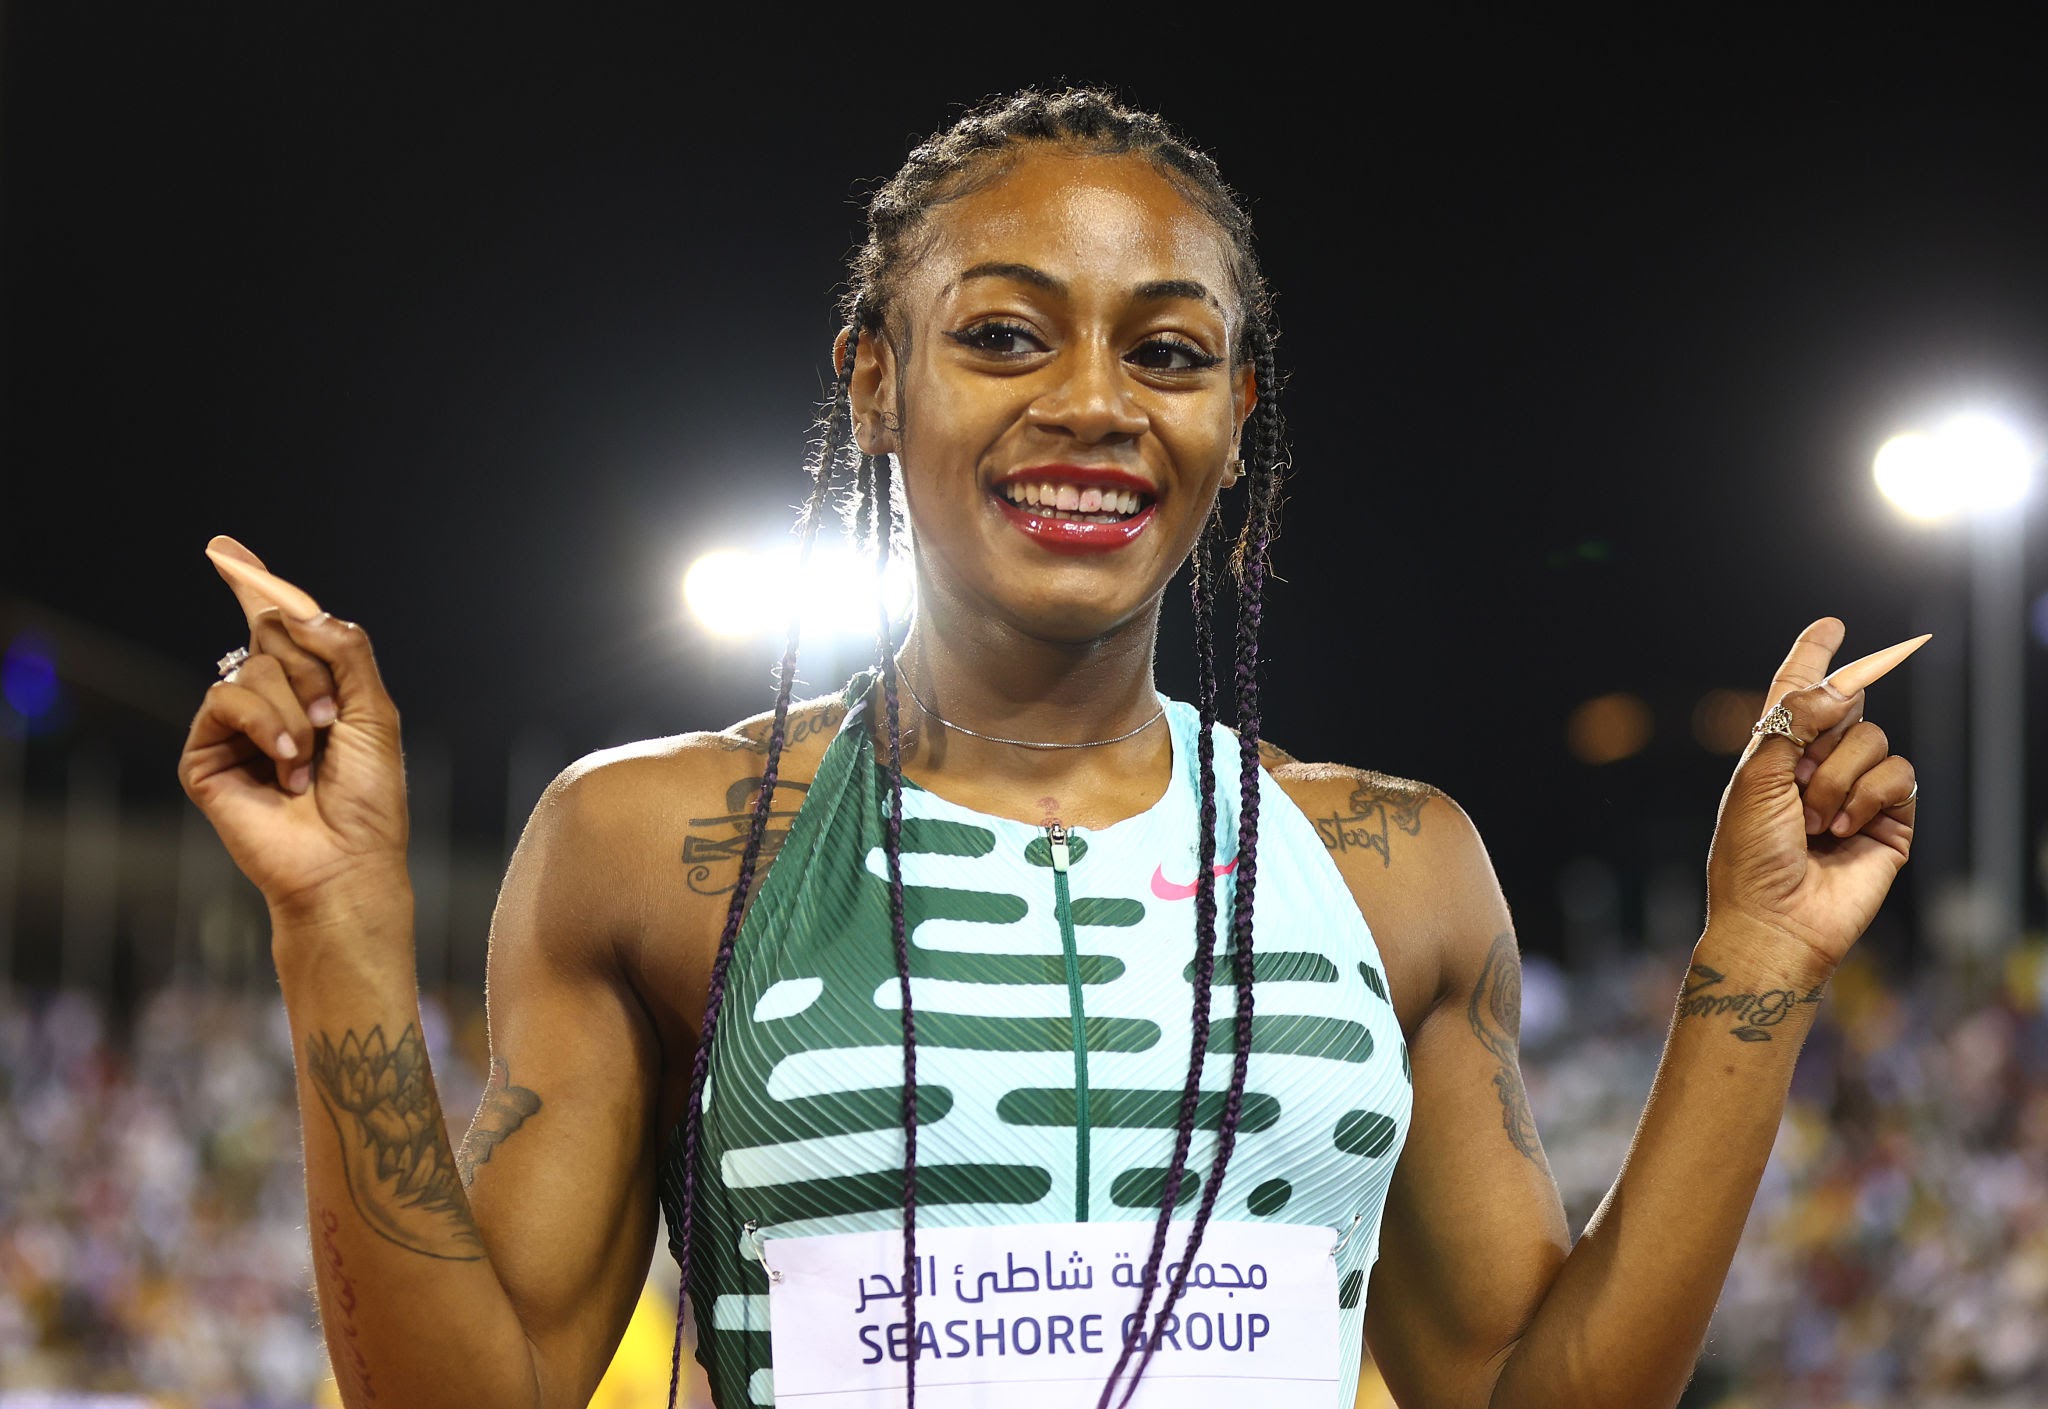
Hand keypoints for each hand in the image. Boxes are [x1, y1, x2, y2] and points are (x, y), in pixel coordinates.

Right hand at [178, 536, 409, 916]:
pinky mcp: (204, 753)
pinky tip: (284, 766)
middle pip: (274, 633)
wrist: (346, 859)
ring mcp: (234, 726)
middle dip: (315, 673)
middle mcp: (270, 700)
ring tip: (309, 759)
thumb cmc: (369, 797)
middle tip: (333, 722)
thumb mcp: (375, 711)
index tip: (223, 547)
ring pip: (253, 665)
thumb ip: (344, 650)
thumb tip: (295, 609)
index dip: (252, 582)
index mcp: (313, 687)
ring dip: (296, 709)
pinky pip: (225, 698)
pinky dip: (265, 725)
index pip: (278, 625)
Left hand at [1704, 618, 1920, 977]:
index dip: (1813, 656)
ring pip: (1874, 739)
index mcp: (1775, 753)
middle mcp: (1817, 765)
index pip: (1797, 693)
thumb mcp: (1756, 779)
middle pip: (1845, 706)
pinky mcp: (1891, 817)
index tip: (1829, 625)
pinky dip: (1868, 797)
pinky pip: (1899, 775)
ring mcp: (1856, 790)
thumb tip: (1841, 687)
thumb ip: (1794, 723)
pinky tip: (1841, 831)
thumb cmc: (1751, 854)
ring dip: (1838, 779)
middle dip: (1827, 730)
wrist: (1776, 918)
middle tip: (1801, 776)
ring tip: (1813, 821)